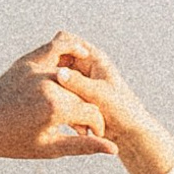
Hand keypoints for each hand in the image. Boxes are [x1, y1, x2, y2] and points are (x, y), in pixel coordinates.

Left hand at [0, 33, 112, 165]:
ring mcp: (34, 69)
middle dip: (88, 105)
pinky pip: (50, 48)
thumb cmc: (17, 143)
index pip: (89, 112)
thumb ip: (84, 146)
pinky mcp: (25, 62)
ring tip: (89, 75)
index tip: (96, 133)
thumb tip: (113, 150)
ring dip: (82, 66)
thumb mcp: (52, 148)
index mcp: (52, 108)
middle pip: (81, 90)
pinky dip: (65, 49)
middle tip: (88, 118)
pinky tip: (75, 56)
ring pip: (70, 60)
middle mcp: (45, 84)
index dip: (96, 125)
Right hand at [48, 39, 173, 173]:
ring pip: (58, 80)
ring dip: (54, 91)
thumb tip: (58, 73)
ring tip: (54, 104)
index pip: (66, 40)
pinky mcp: (78, 97)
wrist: (130, 133)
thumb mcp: (97, 95)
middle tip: (43, 88)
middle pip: (59, 60)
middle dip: (51, 74)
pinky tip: (58, 115)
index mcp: (94, 58)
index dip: (53, 51)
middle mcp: (86, 66)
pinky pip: (61, 95)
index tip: (46, 68)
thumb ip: (78, 83)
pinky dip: (59, 103)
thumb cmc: (121, 112)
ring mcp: (81, 82)